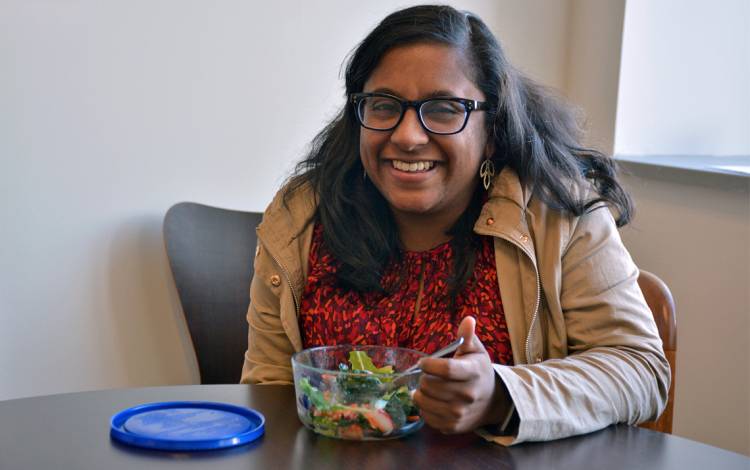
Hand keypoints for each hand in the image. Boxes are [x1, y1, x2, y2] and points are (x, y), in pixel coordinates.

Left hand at [413, 316, 510, 432]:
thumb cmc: (479, 372)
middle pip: (430, 385)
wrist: (492, 402)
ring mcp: (459, 413)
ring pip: (423, 401)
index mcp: (473, 373)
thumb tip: (468, 320)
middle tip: (428, 375)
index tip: (423, 362)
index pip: (445, 369)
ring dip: (420, 392)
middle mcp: (467, 395)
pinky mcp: (452, 426)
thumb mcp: (477, 352)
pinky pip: (426, 416)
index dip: (429, 364)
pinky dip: (424, 407)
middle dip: (424, 377)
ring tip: (428, 387)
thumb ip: (468, 336)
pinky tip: (432, 401)